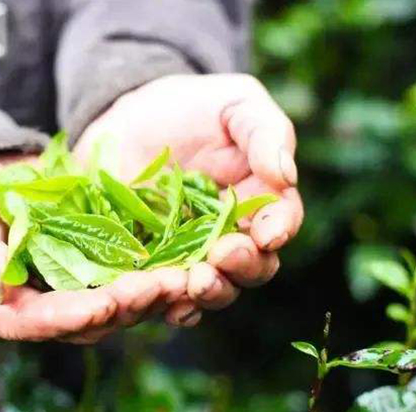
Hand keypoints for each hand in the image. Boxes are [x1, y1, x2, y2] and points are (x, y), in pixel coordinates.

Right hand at [0, 155, 189, 342]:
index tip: (101, 307)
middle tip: (160, 288)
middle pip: (82, 321)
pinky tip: (181, 261)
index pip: (32, 322)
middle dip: (123, 306)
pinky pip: (123, 275)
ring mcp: (63, 289)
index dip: (68, 317)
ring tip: (181, 276)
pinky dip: (151, 271)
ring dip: (147, 293)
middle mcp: (32, 309)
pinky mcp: (88, 264)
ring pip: (111, 305)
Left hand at [75, 74, 303, 321]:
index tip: (267, 234)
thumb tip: (285, 176)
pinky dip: (164, 303)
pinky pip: (163, 293)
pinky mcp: (152, 261)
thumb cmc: (192, 106)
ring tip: (189, 283)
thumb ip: (265, 133)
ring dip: (205, 293)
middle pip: (250, 267)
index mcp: (260, 199)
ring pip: (210, 288)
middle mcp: (231, 234)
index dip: (279, 230)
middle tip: (221, 258)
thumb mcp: (236, 103)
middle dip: (240, 268)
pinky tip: (158, 302)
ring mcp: (190, 252)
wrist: (130, 116)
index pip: (281, 222)